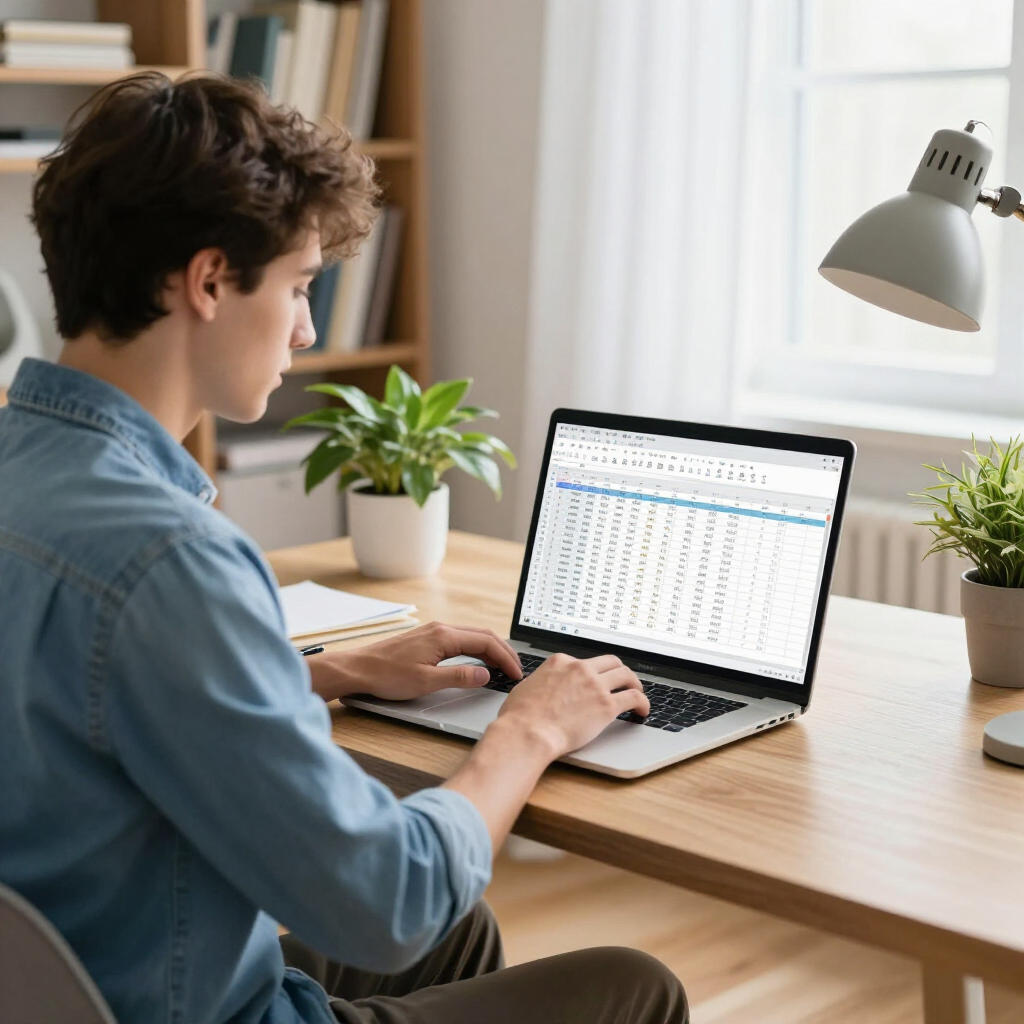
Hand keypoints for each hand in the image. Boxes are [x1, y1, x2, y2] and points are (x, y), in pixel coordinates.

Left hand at [306, 621, 522, 701]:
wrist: (358, 668)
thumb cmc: (386, 675)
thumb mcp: (426, 682)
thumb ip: (459, 678)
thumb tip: (485, 674)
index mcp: (444, 636)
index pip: (486, 643)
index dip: (506, 659)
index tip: (517, 675)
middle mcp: (441, 628)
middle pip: (483, 635)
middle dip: (504, 652)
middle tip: (517, 670)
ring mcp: (434, 631)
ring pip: (473, 636)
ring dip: (491, 649)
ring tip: (503, 666)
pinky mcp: (427, 638)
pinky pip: (461, 639)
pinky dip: (477, 648)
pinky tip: (479, 660)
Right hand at [495, 653, 648, 757]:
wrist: (528, 732)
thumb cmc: (520, 716)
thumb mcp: (526, 687)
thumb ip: (540, 683)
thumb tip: (542, 688)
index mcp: (560, 662)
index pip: (584, 661)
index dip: (592, 672)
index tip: (596, 681)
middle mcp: (580, 668)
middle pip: (610, 662)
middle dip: (619, 671)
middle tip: (624, 681)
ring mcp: (595, 685)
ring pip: (626, 675)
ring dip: (635, 683)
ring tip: (638, 693)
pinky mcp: (606, 705)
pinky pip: (633, 697)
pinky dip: (642, 702)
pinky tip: (642, 711)